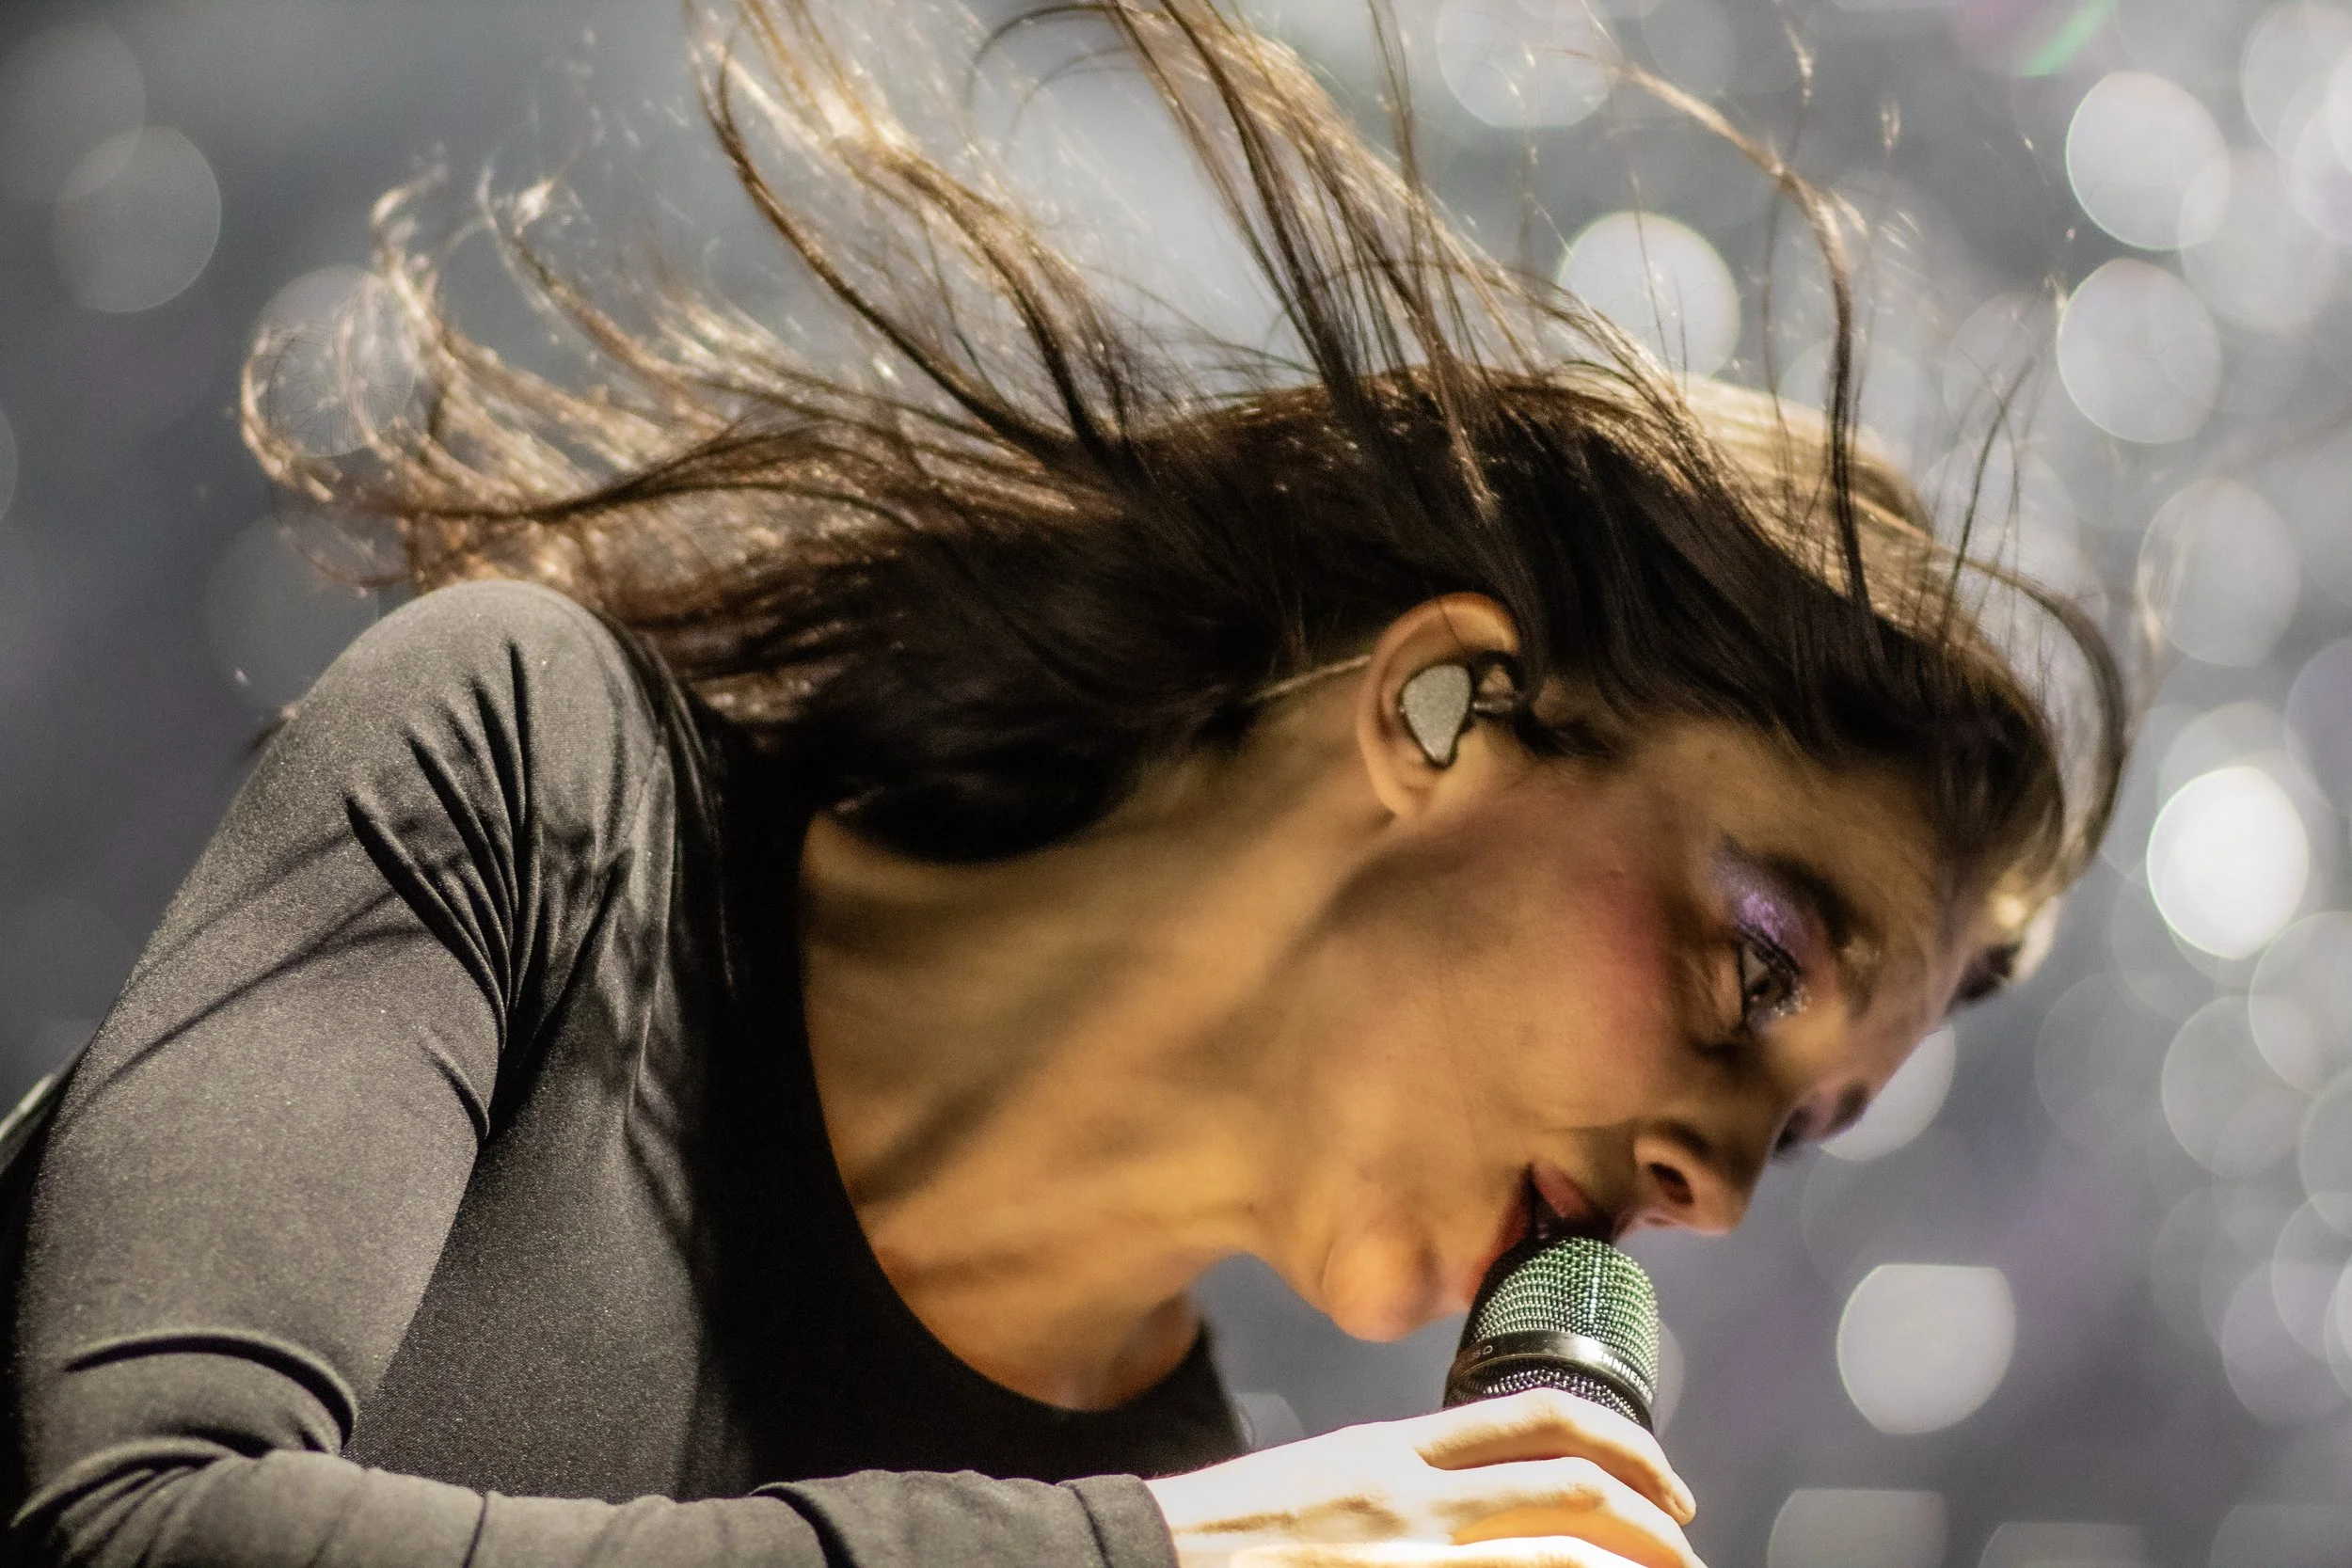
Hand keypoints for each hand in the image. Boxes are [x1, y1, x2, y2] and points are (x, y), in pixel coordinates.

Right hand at [1144, 1389, 1701, 1567]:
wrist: (1145, 1558)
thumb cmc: (1224, 1539)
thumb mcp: (1322, 1481)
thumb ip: (1399, 1483)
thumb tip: (1481, 1502)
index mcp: (1390, 1449)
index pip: (1534, 1416)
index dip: (1621, 1441)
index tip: (1663, 1480)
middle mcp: (1407, 1492)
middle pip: (1570, 1476)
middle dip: (1654, 1510)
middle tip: (1688, 1542)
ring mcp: (1404, 1549)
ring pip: (1560, 1540)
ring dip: (1634, 1560)